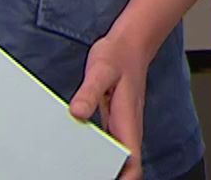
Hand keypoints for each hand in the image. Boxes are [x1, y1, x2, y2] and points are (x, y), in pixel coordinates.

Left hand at [67, 29, 154, 179]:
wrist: (131, 44)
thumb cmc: (119, 56)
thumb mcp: (101, 70)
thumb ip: (89, 92)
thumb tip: (77, 113)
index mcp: (128, 122)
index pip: (133, 162)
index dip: (125, 179)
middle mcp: (127, 129)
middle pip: (125, 167)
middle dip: (110, 177)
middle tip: (82, 176)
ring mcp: (121, 127)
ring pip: (117, 159)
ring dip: (103, 169)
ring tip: (78, 172)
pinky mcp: (114, 122)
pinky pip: (108, 146)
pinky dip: (97, 156)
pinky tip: (80, 157)